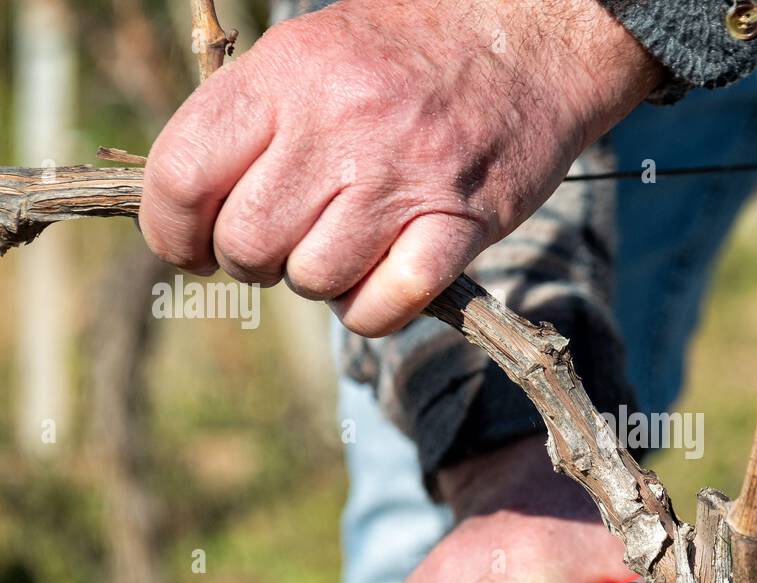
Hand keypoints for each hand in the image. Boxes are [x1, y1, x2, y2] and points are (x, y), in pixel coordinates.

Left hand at [140, 0, 660, 336]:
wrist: (533, 42)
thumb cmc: (413, 51)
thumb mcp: (316, 48)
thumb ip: (255, 116)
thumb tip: (194, 201)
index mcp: (290, 73)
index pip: (183, 173)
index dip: (170, 229)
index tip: (187, 246)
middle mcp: (339, 125)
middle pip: (245, 241)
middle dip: (250, 262)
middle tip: (280, 246)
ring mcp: (403, 179)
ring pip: (312, 279)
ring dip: (317, 282)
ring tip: (342, 251)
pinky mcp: (460, 224)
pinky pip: (384, 305)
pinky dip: (370, 312)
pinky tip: (381, 285)